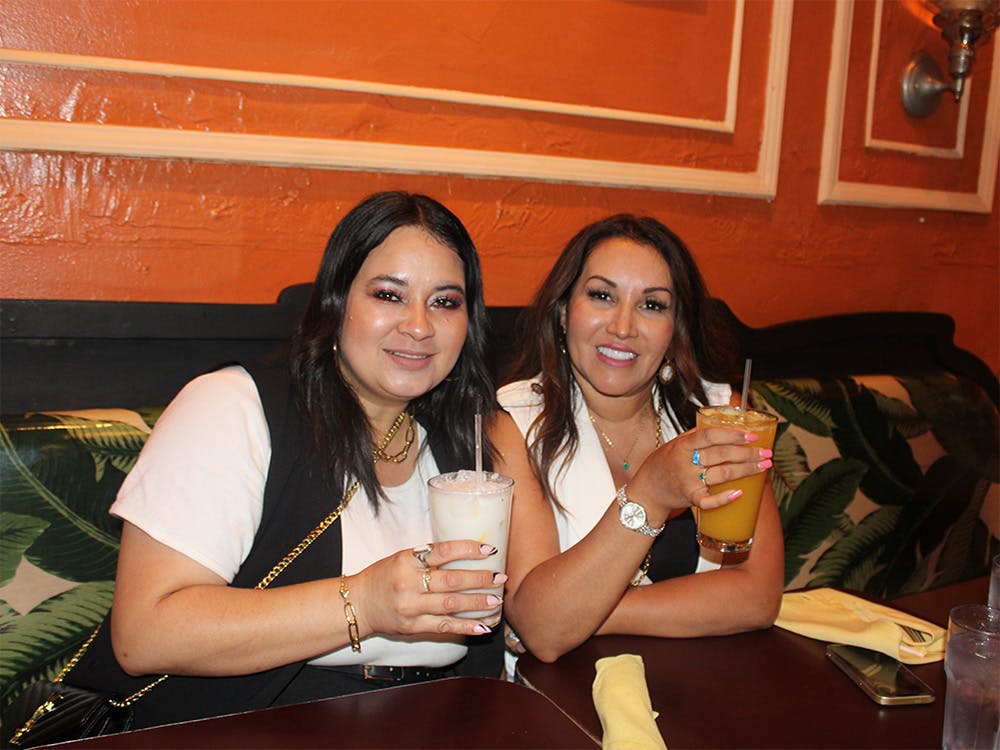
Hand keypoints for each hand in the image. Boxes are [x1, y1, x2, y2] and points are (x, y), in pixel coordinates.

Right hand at [348, 540, 505, 638]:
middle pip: (451, 580)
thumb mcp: (401, 557)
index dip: (468, 550)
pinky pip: (443, 627)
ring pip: (450, 605)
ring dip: (477, 603)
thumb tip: (465, 553)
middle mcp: (408, 583)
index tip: (489, 550)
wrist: (357, 604)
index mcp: (406, 560)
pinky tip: (482, 627)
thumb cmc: (382, 576)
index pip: (442, 551)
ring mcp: (410, 607)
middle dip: (479, 579)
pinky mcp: (412, 627)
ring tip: (496, 600)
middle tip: (500, 577)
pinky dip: (465, 627)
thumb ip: (428, 557)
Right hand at [630, 426, 772, 515]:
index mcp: (682, 445)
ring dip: (746, 470)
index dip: (733, 434)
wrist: (646, 491)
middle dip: (748, 453)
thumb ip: (696, 437)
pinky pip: (709, 500)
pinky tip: (740, 493)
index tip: (752, 436)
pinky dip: (724, 498)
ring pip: (721, 474)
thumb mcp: (674, 445)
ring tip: (763, 467)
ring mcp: (687, 481)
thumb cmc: (663, 465)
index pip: (710, 435)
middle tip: (766, 453)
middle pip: (721, 455)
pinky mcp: (689, 498)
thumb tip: (725, 428)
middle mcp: (685, 462)